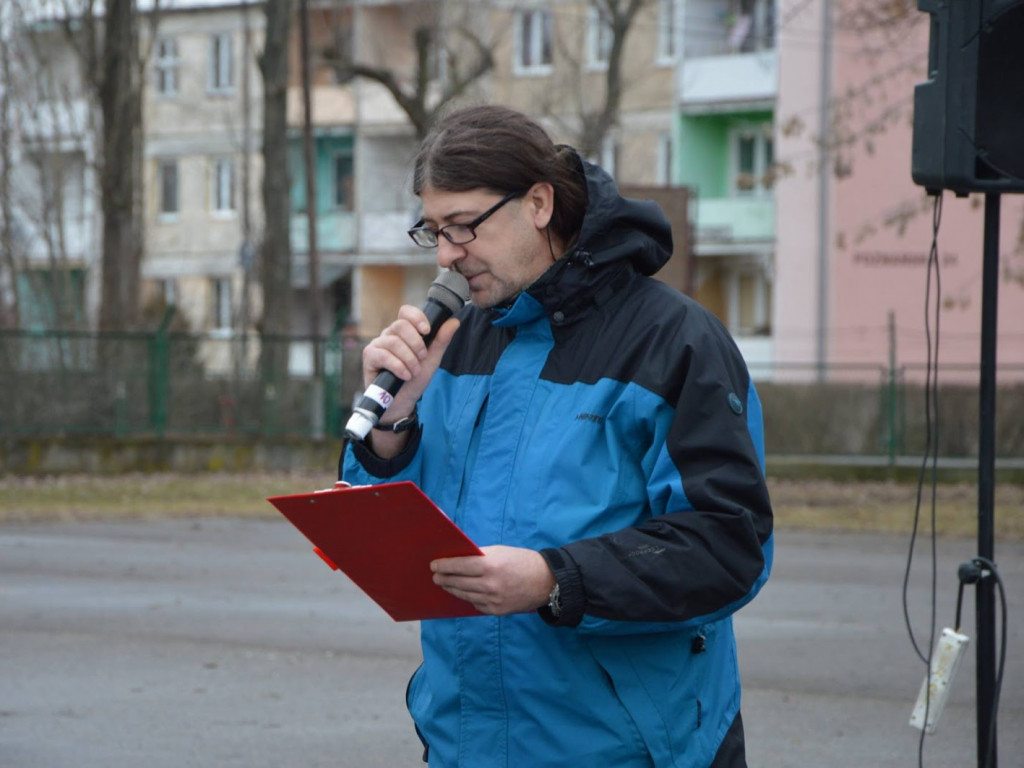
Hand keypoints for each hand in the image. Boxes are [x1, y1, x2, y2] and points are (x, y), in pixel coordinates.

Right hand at [361, 305, 460, 419]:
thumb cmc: (415, 379)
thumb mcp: (432, 359)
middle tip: (422, 358)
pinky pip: (383, 355)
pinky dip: (398, 366)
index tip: (427, 331)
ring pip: (394, 342)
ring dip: (409, 359)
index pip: (406, 312)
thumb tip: (455, 321)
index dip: (417, 318)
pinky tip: (405, 376)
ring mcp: (378, 344)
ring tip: (414, 372)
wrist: (402, 402)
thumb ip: (441, 340)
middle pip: (401, 325)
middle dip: (416, 343)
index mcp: (403, 332)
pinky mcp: (369, 357)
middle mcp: (389, 334)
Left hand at [431, 546, 555, 615]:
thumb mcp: (500, 552)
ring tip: (446, 584)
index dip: (444, 566)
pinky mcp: (497, 611)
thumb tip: (458, 560)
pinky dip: (469, 598)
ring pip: (465, 595)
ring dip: (453, 589)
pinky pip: (477, 604)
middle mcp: (490, 585)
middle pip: (458, 583)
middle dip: (444, 579)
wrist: (546, 581)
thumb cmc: (522, 561)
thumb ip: (479, 556)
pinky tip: (463, 593)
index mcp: (490, 566)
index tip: (434, 565)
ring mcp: (493, 600)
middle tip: (435, 576)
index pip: (458, 566)